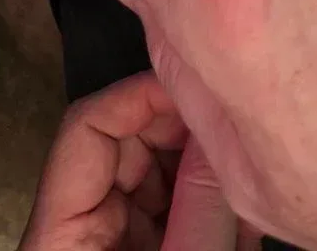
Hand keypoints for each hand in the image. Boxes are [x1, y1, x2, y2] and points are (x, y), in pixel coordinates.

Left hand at [17, 71, 250, 250]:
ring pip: (161, 171)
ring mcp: (117, 239)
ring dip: (210, 164)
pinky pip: (177, 205)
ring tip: (256, 164)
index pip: (85, 128)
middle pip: (129, 143)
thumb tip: (227, 127)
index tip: (198, 82)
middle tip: (240, 120)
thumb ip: (200, 203)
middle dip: (188, 127)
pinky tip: (252, 203)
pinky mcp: (147, 249)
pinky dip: (217, 200)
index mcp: (60, 234)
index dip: (141, 94)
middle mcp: (83, 228)